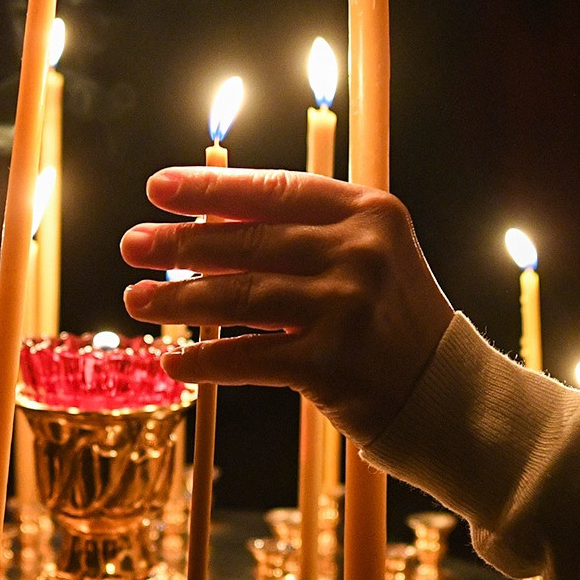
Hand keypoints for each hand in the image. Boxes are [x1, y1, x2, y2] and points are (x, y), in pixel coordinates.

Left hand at [120, 167, 455, 442]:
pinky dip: (206, 361)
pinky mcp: (332, 364)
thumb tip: (207, 221)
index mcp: (369, 213)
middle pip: (250, 242)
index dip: (212, 187)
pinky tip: (174, 360)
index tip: (159, 186)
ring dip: (180, 299)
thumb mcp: (366, 256)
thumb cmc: (390, 318)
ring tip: (138, 299)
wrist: (446, 393)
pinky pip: (250, 357)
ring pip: (241, 297)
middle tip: (133, 244)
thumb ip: (303, 233)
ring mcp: (347, 308)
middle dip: (182, 243)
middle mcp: (361, 253)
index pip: (276, 190)